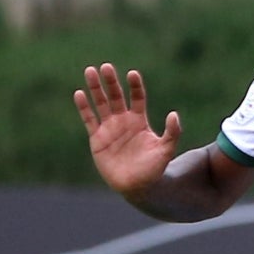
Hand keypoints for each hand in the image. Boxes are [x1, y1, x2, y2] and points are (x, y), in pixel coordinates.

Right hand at [74, 63, 181, 198]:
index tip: (132, 74)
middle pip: (116, 96)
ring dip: (95, 88)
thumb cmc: (154, 169)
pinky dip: (84, 107)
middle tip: (106, 66)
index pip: (137, 98)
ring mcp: (109, 128)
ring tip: (90, 71)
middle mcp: (123, 121)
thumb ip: (171, 133)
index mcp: (139, 121)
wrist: (137, 186)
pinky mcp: (97, 138)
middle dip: (111, 82)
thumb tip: (174, 114)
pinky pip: (89, 119)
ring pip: (100, 103)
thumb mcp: (165, 150)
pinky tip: (79, 94)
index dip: (135, 86)